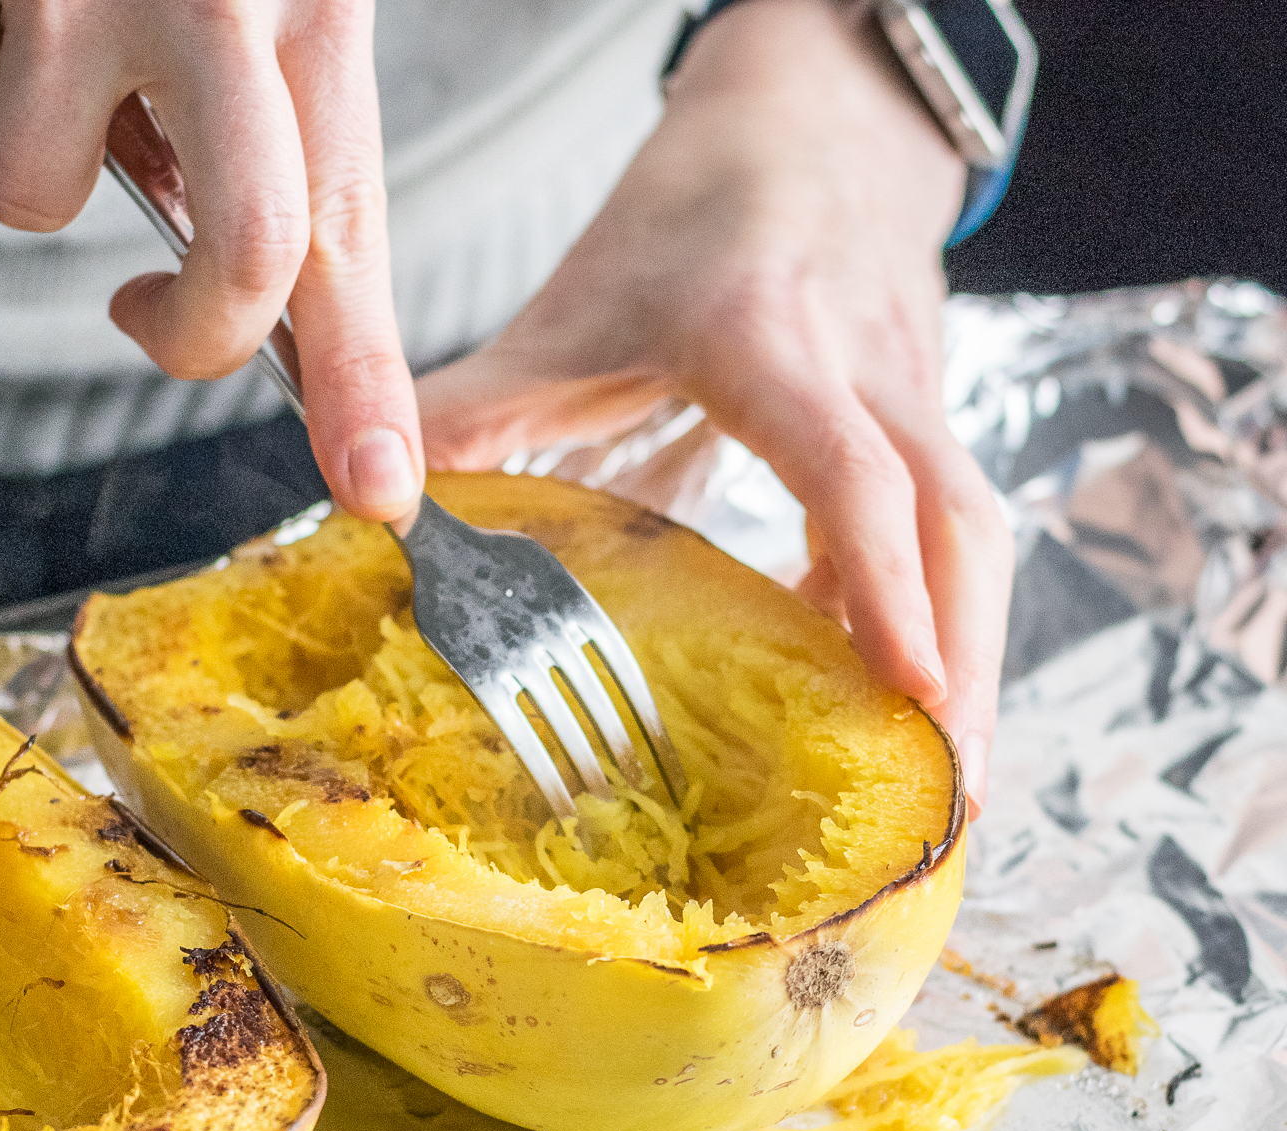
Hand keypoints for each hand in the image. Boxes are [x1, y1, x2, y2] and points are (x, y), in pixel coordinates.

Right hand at [0, 0, 422, 522]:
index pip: (342, 234)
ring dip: (35, 140)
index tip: (379, 491)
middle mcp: (213, 7)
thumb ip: (274, 150)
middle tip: (153, 307)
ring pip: (27, 190)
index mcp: (305, 20)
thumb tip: (260, 327)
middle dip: (187, 327)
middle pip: (237, 256)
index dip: (362, 383)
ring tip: (63, 30)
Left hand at [415, 0, 1009, 807]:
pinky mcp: (931, 416)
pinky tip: (888, 690)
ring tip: (946, 779)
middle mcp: (865, 367)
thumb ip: (470, 411)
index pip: (844, 468)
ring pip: (975, 531)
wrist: (808, 120)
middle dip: (964, 661)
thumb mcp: (569, 311)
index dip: (874, 579)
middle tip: (951, 792)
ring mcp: (915, 390)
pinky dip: (938, 615)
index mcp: (766, 340)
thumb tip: (373, 510)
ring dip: (972, 653)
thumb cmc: (688, 214)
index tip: (907, 687)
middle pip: (952, 523)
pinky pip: (955, 527)